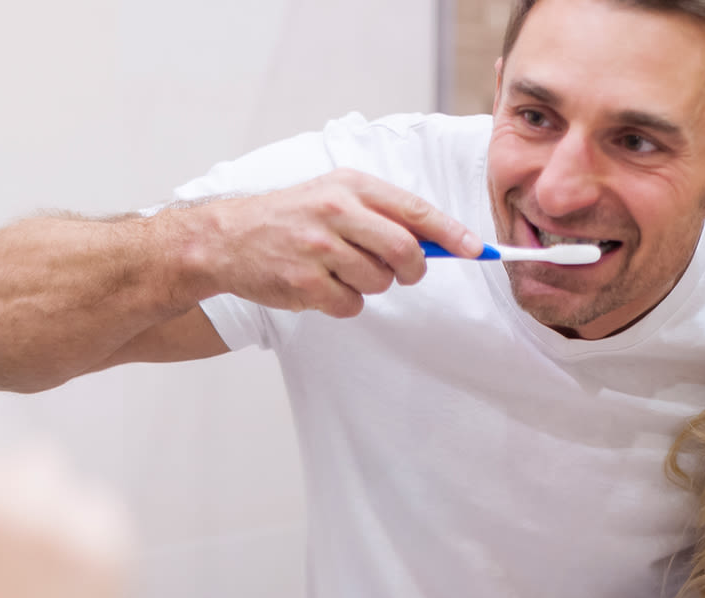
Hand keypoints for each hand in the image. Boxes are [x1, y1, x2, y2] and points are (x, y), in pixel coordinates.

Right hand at [204, 168, 481, 318]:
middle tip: (402, 272)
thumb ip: (381, 214)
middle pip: (405, 250)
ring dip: (369, 285)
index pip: (413, 210)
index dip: (450, 232)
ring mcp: (318, 248)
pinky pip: (351, 305)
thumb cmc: (292, 218)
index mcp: (350, 186)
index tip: (475, 249)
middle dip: (412, 269)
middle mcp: (336, 212)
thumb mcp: (334, 197)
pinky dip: (343, 302)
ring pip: (378, 281)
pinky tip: (321, 286)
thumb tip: (437, 242)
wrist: (228, 239)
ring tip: (339, 270)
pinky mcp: (304, 283)